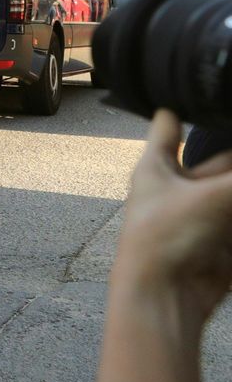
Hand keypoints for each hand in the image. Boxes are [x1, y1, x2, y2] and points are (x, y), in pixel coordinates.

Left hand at [115, 109, 231, 329]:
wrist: (164, 296)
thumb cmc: (165, 239)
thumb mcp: (213, 197)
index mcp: (157, 166)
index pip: (169, 124)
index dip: (183, 106)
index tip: (200, 85)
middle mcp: (178, 185)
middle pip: (219, 157)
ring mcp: (201, 212)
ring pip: (230, 186)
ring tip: (230, 193)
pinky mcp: (220, 238)